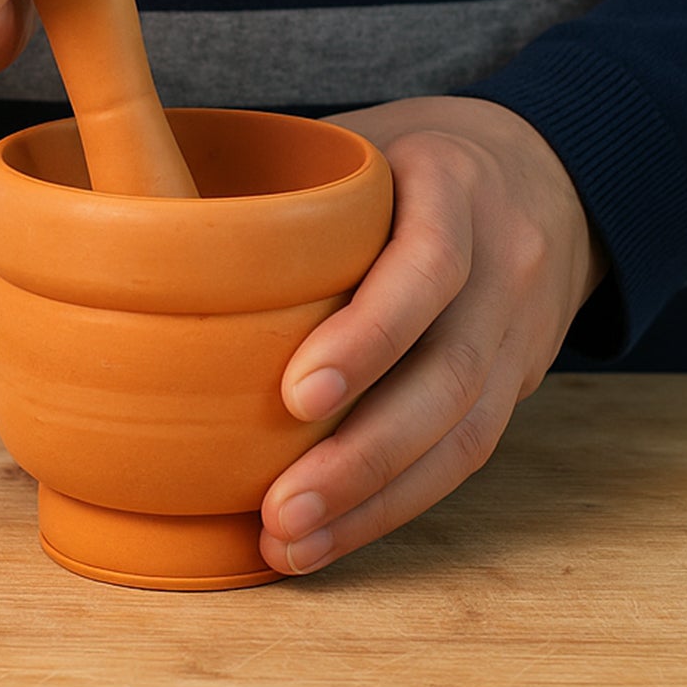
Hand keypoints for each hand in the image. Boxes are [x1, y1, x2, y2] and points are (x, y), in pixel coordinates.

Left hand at [259, 96, 607, 575]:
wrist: (543, 171)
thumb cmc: (408, 160)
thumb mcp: (358, 143)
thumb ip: (283, 187)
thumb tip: (143, 222)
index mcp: (454, 183)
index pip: (429, 263)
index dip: (369, 335)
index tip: (295, 395)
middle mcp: (505, 259)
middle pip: (450, 372)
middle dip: (362, 455)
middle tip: (279, 510)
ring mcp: (522, 328)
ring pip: (465, 431)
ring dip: (375, 500)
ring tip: (292, 543)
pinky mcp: (521, 381)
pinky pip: (468, 453)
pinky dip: (396, 503)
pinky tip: (334, 537)